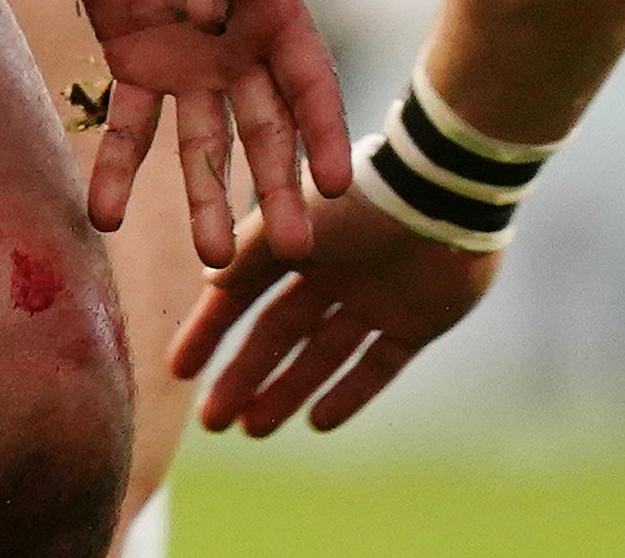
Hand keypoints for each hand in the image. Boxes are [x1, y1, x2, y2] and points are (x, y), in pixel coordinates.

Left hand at [65, 0, 350, 267]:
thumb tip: (212, 17)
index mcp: (276, 8)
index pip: (310, 81)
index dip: (325, 132)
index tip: (337, 186)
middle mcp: (238, 50)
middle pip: (267, 130)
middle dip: (280, 188)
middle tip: (294, 248)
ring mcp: (188, 63)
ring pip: (205, 144)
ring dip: (206, 200)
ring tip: (211, 259)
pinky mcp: (134, 61)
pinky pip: (128, 126)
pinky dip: (117, 171)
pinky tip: (105, 216)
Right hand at [171, 189, 498, 434]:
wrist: (446, 195)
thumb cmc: (365, 197)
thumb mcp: (296, 221)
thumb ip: (251, 251)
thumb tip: (208, 283)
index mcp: (300, 242)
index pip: (244, 294)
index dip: (211, 332)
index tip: (178, 371)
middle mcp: (334, 272)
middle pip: (279, 334)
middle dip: (244, 377)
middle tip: (212, 423)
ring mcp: (375, 299)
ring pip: (321, 356)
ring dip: (286, 392)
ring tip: (252, 430)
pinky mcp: (416, 324)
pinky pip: (377, 367)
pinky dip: (349, 394)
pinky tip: (317, 422)